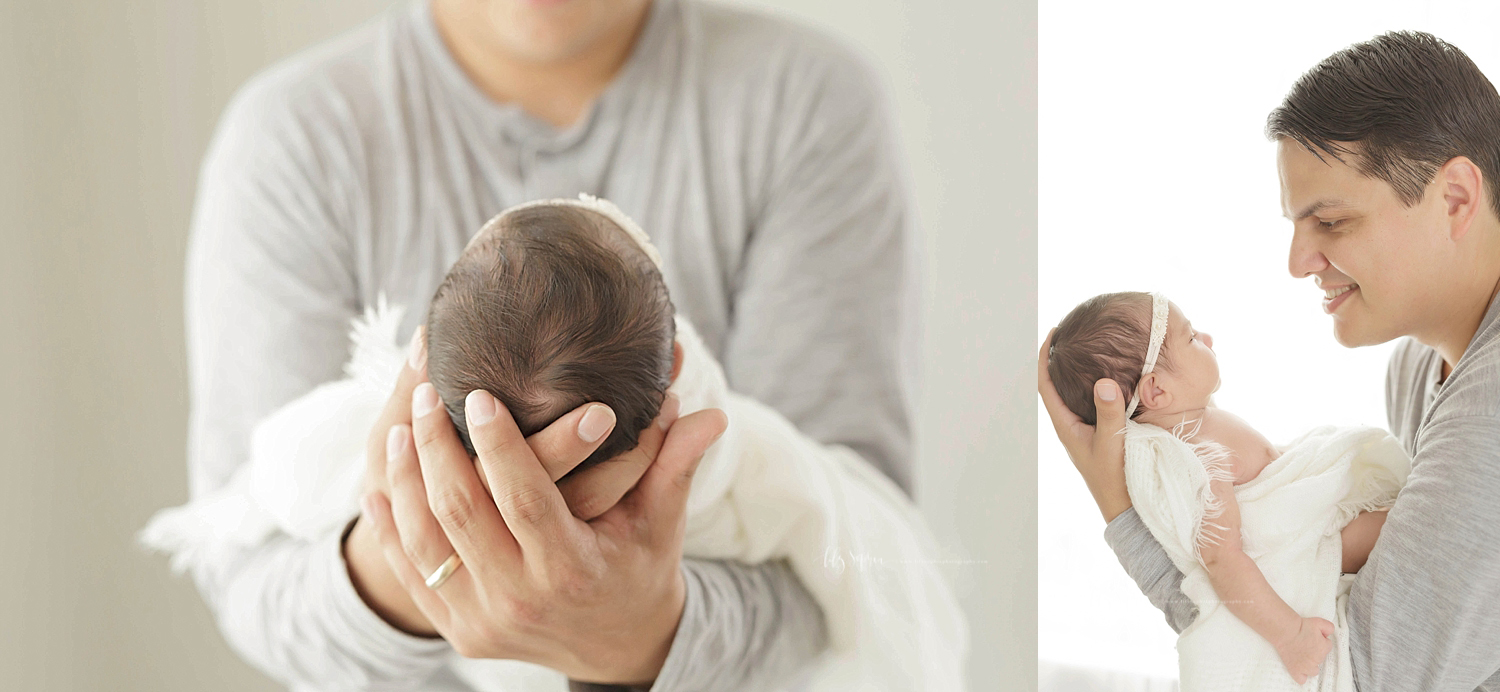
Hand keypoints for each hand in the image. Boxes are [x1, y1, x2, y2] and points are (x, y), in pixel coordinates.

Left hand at [343, 328, 695, 638]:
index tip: (477, 395)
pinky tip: (378, 486)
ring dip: (404, 482)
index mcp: (571, 569)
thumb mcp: (660, 524)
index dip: (499, 444)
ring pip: (424, 543)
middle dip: (437, 449)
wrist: (616, 649)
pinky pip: (410, 575)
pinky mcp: (458, 630)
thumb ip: (675, 466)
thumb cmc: (639, 570)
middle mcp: (521, 600)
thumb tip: (714, 414)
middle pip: (462, 513)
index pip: (525, 499)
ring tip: (398, 430)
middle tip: (424, 397)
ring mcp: (482, 620)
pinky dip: (388, 530)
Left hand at [1038, 329, 1132, 521]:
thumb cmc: (1116, 479)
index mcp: (1065, 425)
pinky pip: (1096, 402)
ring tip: (1094, 346)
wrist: (1127, 509)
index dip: (1044, 357)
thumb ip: (1111, 413)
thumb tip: (1104, 382)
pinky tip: (1116, 375)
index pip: (1044, 384)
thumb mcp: (1114, 443)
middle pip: (1058, 383)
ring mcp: (1086, 429)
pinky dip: (1101, 385)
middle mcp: (1072, 424)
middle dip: (1063, 357)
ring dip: (1081, 370)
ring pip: (1078, 392)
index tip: (1052, 333)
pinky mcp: (1102, 434)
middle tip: (1076, 332)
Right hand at [1274, 616, 1333, 684]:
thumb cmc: (1300, 626)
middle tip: (1306, 643)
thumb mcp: (1319, 622)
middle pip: (1320, 658)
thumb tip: (1329, 634)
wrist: (1285, 630)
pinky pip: (1301, 679)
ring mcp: (1306, 666)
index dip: (1321, 641)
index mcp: (1324, 648)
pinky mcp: (1295, 670)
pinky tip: (1300, 670)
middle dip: (1315, 652)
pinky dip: (1301, 676)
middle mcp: (1316, 659)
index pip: (1327, 646)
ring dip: (1311, 665)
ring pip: (1314, 671)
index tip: (1313, 637)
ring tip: (1303, 656)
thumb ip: (1329, 628)